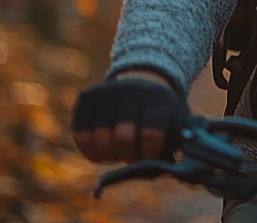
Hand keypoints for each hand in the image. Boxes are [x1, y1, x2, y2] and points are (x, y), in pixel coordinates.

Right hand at [71, 69, 187, 162]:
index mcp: (160, 100)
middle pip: (122, 138)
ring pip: (97, 138)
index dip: (147, 154)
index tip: (149, 156)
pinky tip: (102, 148)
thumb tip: (159, 167)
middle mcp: (133, 90)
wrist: (144, 89)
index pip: (151, 134)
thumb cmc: (162, 120)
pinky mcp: (87, 97)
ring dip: (108, 155)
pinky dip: (90, 150)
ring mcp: (108, 91)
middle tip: (132, 157)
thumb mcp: (176, 130)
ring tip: (119, 152)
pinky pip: (80, 134)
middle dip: (127, 156)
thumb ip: (172, 152)